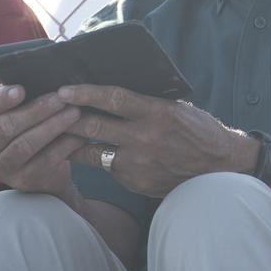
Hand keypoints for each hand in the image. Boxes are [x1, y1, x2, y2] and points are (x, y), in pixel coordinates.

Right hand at [0, 84, 86, 198]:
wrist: (43, 168)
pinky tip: (80, 135)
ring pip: (25, 144)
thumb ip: (23, 94)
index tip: (22, 89)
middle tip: (61, 98)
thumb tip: (40, 72)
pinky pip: (45, 160)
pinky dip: (64, 145)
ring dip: (52, 126)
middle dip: (37, 110)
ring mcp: (0, 166)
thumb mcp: (20, 109)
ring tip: (74, 112)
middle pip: (6, 126)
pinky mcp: (22, 180)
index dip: (3, 99)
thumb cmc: (30, 126)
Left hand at [59, 85, 258, 196]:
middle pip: (93, 126)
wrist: (220, 167)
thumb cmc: (200, 132)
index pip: (113, 98)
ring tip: (60, 134)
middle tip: (50, 111)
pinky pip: (107, 167)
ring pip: (90, 151)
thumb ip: (147, 105)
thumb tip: (112, 95)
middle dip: (66, 118)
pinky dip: (99, 159)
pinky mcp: (135, 180)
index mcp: (157, 113)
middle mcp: (145, 137)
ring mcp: (138, 162)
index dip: (85, 93)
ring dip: (73, 142)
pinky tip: (94, 154)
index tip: (64, 89)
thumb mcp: (177, 110)